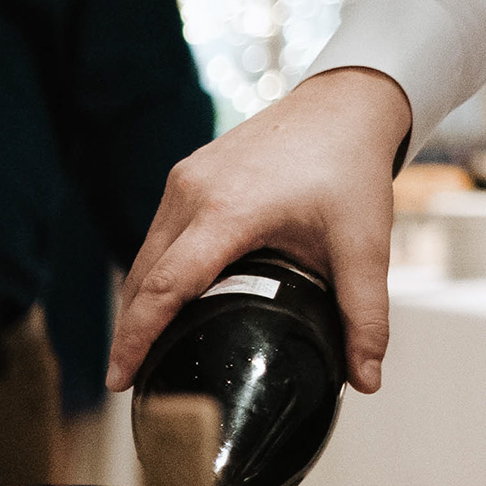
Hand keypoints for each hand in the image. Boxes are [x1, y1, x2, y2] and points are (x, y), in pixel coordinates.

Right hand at [108, 65, 408, 395]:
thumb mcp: (364, 246)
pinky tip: (167, 297)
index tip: (119, 379)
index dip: (136, 338)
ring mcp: (187, 178)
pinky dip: (157, 269)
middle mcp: (194, 192)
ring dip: (141, 300)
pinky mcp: (190, 172)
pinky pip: (161, 231)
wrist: (347, 104)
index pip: (164, 287)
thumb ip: (365, 316)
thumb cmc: (352, 166)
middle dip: (132, 330)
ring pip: (147, 253)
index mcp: (227, 211)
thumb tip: (366, 381)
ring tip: (145, 348)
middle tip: (130, 380)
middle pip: (144, 276)